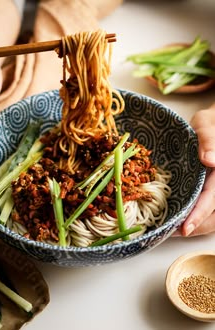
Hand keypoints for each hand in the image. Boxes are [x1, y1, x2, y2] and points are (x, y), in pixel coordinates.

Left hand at [175, 104, 214, 236]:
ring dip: (196, 227)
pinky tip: (182, 220)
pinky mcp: (212, 192)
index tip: (185, 229)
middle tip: (171, 233)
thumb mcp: (206, 124)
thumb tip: (210, 160)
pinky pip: (209, 211)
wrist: (213, 127)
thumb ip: (209, 138)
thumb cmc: (209, 124)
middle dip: (195, 227)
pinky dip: (196, 219)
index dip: (199, 214)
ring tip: (173, 230)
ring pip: (214, 218)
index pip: (212, 197)